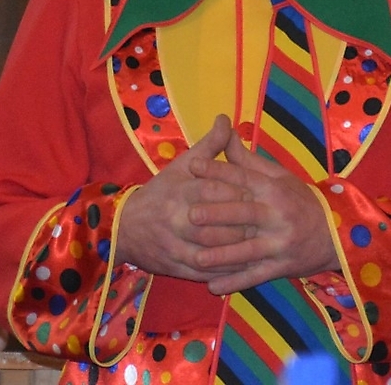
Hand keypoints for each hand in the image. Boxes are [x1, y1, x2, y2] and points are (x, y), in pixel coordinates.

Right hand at [113, 115, 254, 280]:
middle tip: (265, 219)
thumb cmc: (159, 193)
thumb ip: (208, 145)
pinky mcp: (179, 268)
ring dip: (241, 248)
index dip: (239, 192)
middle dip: (244, 222)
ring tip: (261, 242)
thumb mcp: (180, 166)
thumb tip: (225, 119)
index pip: (215, 189)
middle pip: (219, 222)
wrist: (124, 228)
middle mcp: (178, 219)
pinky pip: (210, 272)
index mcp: (180, 191)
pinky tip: (247, 265)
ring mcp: (178, 246)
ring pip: (216, 250)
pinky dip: (230, 270)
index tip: (258, 193)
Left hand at [185, 126, 339, 294]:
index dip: (218, 171)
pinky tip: (213, 287)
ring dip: (221, 255)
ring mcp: (280, 243)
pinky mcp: (282, 267)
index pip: (243, 177)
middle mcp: (277, 215)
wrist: (337, 234)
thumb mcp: (280, 176)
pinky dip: (235, 283)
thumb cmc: (301, 200)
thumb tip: (226, 133)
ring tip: (196, 258)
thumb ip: (249, 161)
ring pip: (247, 249)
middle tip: (189, 215)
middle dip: (216, 214)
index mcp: (274, 189)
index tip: (193, 166)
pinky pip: (256, 276)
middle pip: (244, 213)